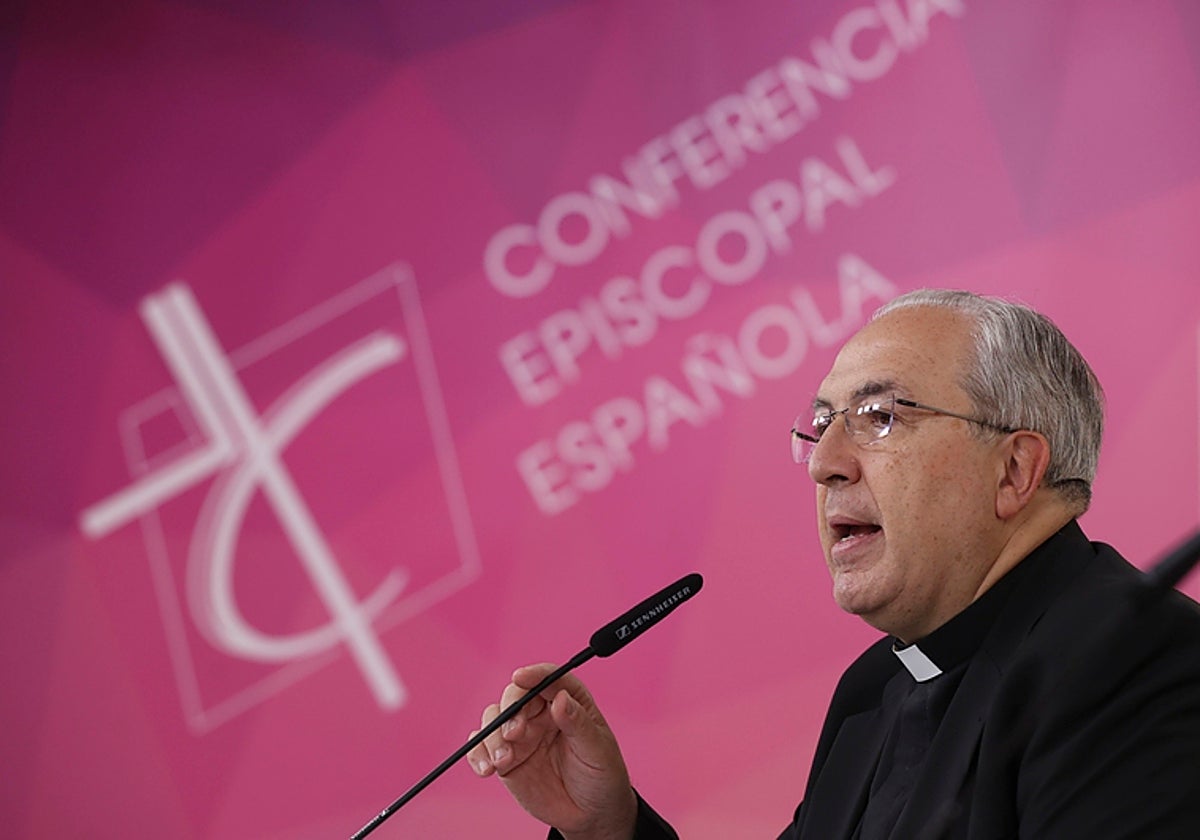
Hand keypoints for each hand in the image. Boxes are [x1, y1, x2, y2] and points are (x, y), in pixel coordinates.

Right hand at [468, 663, 637, 839]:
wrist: (590, 814)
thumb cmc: (601, 776)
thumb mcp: (597, 750)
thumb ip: (578, 724)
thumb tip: (561, 699)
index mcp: (568, 702)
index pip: (549, 680)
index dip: (534, 674)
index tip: (520, 676)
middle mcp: (542, 713)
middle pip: (516, 696)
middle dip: (510, 710)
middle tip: (514, 733)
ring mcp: (521, 735)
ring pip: (494, 718)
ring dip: (492, 735)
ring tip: (503, 761)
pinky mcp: (506, 758)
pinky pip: (482, 747)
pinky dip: (477, 753)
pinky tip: (486, 769)